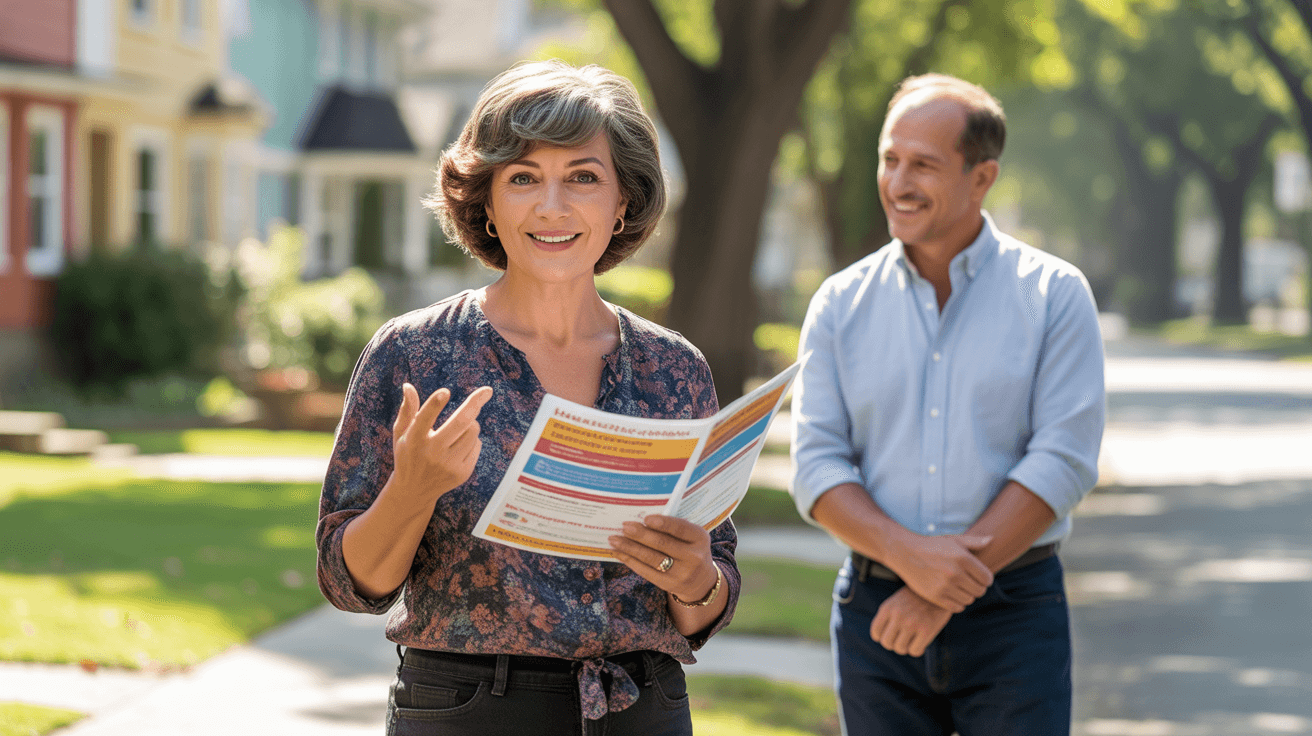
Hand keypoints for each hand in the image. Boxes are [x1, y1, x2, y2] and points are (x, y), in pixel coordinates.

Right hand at [390, 383, 492, 503]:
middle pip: (461, 422)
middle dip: (475, 403)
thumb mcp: (401, 433)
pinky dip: (472, 440)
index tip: (446, 391)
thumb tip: (408, 385)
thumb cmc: (407, 454)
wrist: (414, 491)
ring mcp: (448, 465)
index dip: (434, 404)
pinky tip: (459, 445)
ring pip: (473, 431)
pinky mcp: (462, 473)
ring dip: (471, 423)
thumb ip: (407, 410)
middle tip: (487, 391)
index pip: (424, 419)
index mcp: (414, 440)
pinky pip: (477, 445)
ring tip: (459, 428)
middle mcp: (431, 453)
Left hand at [608, 515, 717, 602]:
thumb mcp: (691, 537)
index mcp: (700, 538)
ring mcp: (681, 573)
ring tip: (614, 539)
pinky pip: (645, 571)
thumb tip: (640, 520)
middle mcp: (694, 557)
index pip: (680, 528)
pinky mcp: (668, 584)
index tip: (645, 518)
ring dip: (630, 547)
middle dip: (640, 534)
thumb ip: (674, 528)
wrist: (701, 581)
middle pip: (662, 544)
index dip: (663, 523)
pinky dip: (629, 560)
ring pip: (651, 558)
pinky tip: (618, 552)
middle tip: (624, 526)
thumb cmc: (690, 550)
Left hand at [870, 587, 950, 656]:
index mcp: (888, 608)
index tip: (890, 637)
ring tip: (912, 641)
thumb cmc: (918, 598)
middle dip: (893, 644)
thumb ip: (888, 616)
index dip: (881, 638)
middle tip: (902, 640)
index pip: (876, 632)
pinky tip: (921, 643)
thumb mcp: (897, 601)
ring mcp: (911, 623)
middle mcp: (897, 616)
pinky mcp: (926, 630)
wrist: (940, 590)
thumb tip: (880, 638)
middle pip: (886, 643)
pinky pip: (915, 651)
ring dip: (906, 648)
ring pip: (900, 648)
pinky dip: (917, 650)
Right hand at [885, 534, 992, 612]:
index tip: (978, 576)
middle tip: (968, 582)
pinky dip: (957, 603)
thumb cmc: (932, 546)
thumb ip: (974, 542)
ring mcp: (945, 586)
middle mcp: (955, 573)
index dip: (985, 578)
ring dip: (967, 595)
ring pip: (969, 600)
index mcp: (963, 558)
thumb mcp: (953, 540)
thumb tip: (991, 540)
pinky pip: (957, 607)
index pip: (987, 578)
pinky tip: (952, 594)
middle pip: (980, 591)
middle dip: (977, 587)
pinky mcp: (935, 596)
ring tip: (959, 587)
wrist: (905, 553)